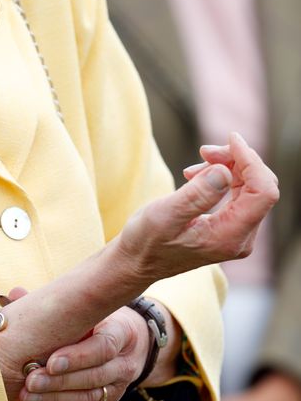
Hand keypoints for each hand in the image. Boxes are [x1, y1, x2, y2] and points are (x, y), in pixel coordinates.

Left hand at [18, 306, 151, 400]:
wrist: (128, 341)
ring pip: (88, 397)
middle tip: (30, 381)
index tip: (51, 361)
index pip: (104, 346)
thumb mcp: (87, 307)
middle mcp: (123, 362)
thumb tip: (16, 294)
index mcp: (120, 332)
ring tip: (28, 396)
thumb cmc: (98, 317)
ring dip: (55, 399)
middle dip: (59, 381)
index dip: (78, 356)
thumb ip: (54, 304)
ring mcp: (117, 385)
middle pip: (94, 376)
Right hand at [119, 133, 277, 282]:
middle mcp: (241, 237)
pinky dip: (222, 176)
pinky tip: (196, 175)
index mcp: (230, 237)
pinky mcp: (229, 226)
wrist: (138, 261)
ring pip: (250, 186)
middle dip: (237, 161)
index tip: (230, 138)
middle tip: (204, 151)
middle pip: (259, 186)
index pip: (263, 192)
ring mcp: (238, 232)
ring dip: (227, 167)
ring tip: (192, 168)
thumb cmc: (147, 241)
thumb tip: (225, 172)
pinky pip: (239, 193)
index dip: (251, 161)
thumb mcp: (165, 215)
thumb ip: (196, 196)